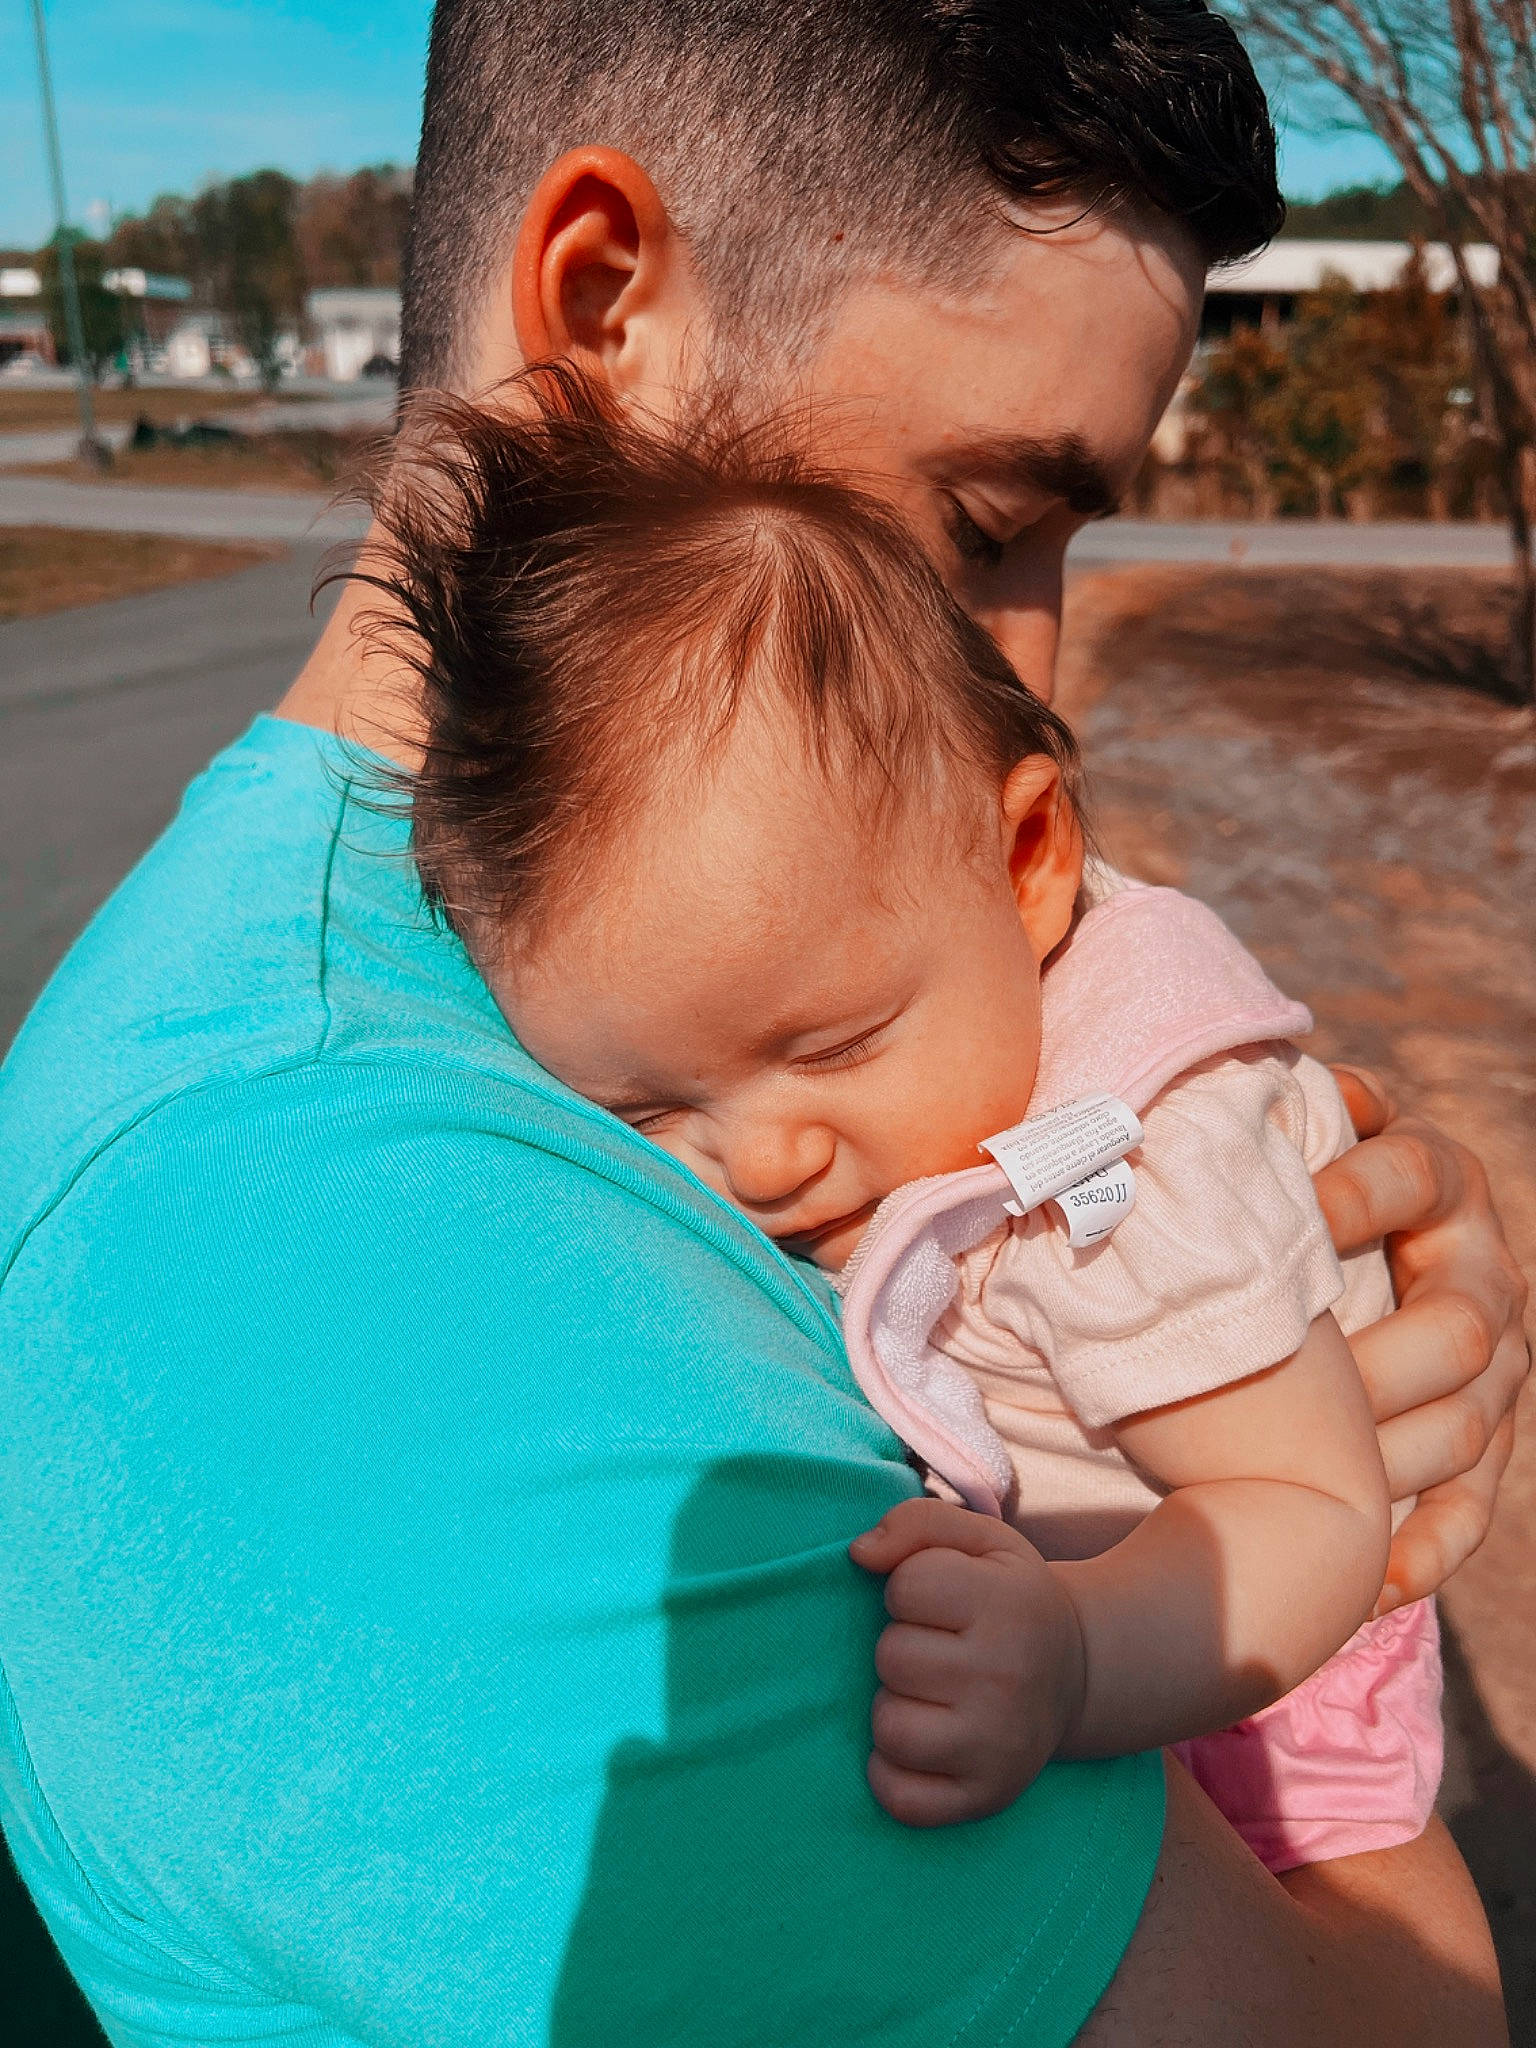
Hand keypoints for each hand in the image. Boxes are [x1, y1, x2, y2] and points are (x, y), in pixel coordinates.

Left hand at [849, 1498, 1084, 1827]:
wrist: (1078, 1673)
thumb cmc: (1008, 1598)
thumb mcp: (978, 1539)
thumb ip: (914, 1522)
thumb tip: (860, 1554)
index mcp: (1009, 1604)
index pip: (905, 1585)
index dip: (909, 1587)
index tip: (942, 1600)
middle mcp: (1009, 1677)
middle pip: (892, 1656)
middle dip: (904, 1646)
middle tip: (942, 1649)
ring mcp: (1000, 1746)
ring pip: (889, 1727)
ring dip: (897, 1706)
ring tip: (934, 1694)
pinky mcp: (986, 1797)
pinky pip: (899, 1797)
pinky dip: (893, 1773)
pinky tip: (923, 1742)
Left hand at [1321, 1068, 1529, 1611]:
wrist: (1355, 1245)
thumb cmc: (1293, 1187)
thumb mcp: (1300, 1140)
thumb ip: (1277, 1111)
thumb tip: (1235, 1074)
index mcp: (1439, 1179)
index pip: (1419, 1172)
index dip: (1363, 1190)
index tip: (1299, 1211)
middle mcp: (1483, 1270)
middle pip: (1463, 1327)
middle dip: (1381, 1364)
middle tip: (1301, 1391)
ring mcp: (1497, 1362)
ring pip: (1472, 1425)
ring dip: (1396, 1464)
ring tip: (1316, 1498)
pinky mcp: (1484, 1438)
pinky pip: (1472, 1505)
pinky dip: (1428, 1546)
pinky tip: (1377, 1584)